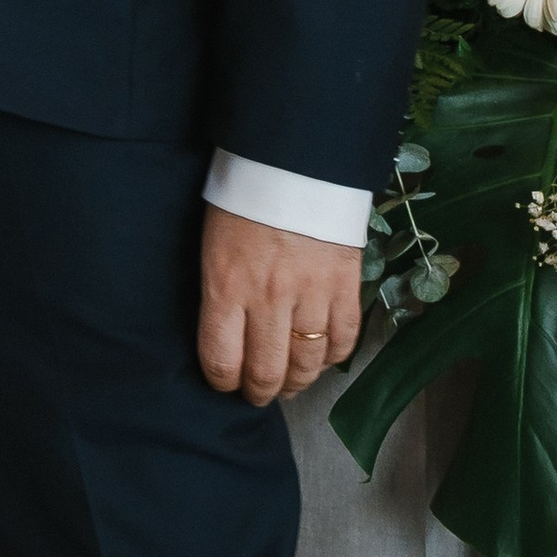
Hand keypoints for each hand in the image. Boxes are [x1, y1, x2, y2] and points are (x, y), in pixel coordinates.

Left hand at [196, 206, 362, 407]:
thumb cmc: (243, 201)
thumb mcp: (212, 247)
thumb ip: (218, 293)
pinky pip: (344, 340)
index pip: (221, 360)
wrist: (293, 163)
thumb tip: (224, 335)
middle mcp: (268, 299)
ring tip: (290, 383)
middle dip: (259, 392)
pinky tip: (322, 357)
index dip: (222, 383)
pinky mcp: (344, 286)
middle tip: (258, 393)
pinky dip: (334, 357)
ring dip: (297, 382)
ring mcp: (310, 294)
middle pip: (266, 372)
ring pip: (307, 363)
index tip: (225, 384)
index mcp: (226, 287)